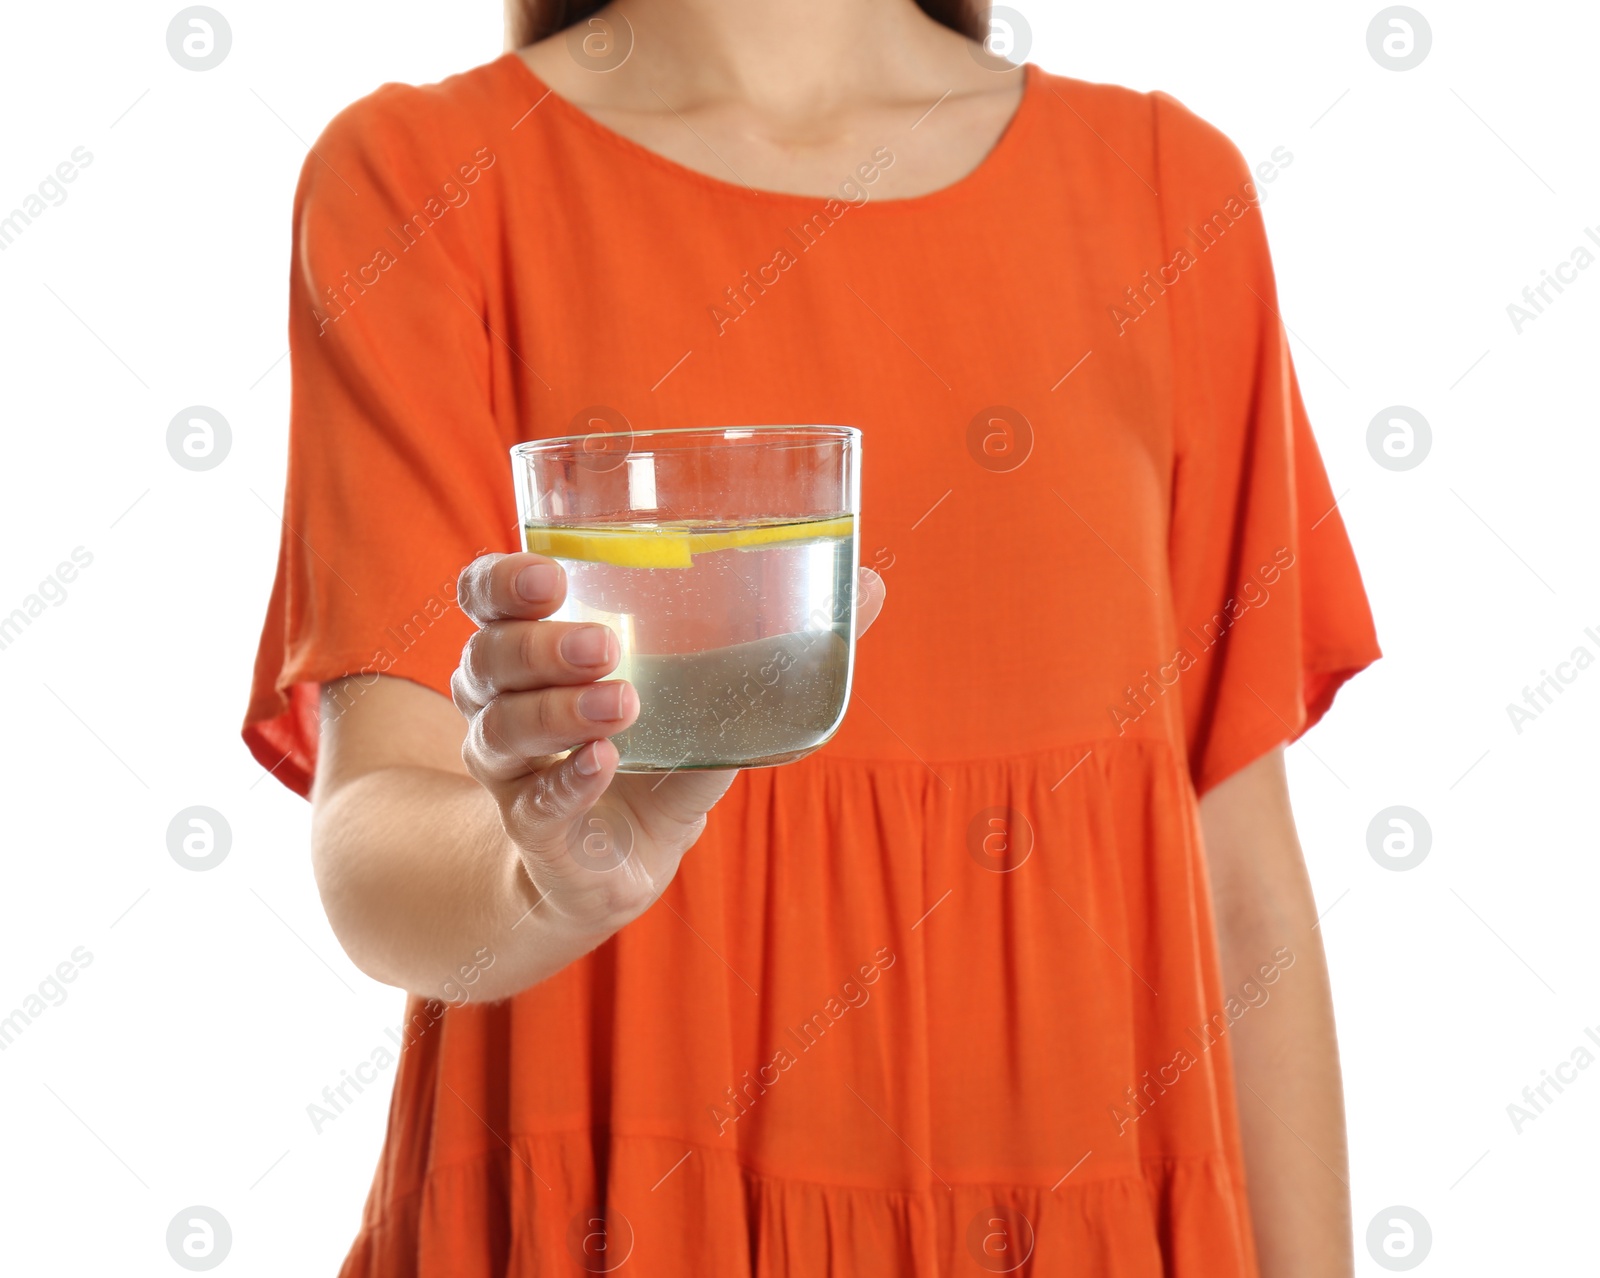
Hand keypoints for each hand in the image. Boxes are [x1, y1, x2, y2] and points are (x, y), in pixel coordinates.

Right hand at [452, 551, 884, 939]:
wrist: (624, 863)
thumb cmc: (661, 752)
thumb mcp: (715, 690)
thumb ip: (781, 639)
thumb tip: (873, 583)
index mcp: (536, 645)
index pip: (485, 595)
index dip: (502, 582)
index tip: (552, 575)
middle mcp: (506, 700)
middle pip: (488, 657)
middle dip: (538, 644)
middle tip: (604, 642)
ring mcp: (512, 769)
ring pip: (502, 727)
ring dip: (558, 710)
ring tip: (622, 702)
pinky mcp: (534, 828)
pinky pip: (536, 803)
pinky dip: (568, 782)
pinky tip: (605, 762)